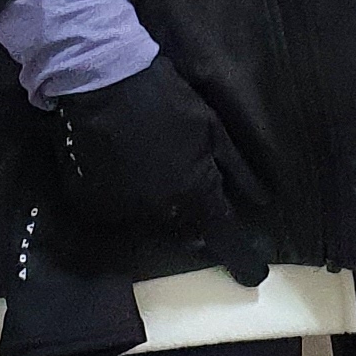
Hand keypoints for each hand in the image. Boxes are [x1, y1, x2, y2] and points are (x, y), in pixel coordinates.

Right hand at [51, 58, 271, 286]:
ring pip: (150, 221)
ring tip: (150, 167)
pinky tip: (124, 167)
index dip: (243, 260)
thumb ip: (238, 170)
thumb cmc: (167, 99)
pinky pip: (117, 212)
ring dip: (157, 205)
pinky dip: (125, 197)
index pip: (225, 239)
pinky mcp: (93, 205)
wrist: (104, 80)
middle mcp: (161, 212)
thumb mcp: (212, 128)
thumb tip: (263, 202)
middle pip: (184, 229)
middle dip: (191, 216)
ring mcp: (124, 211)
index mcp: (195, 192)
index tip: (253, 275)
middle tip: (184, 183)